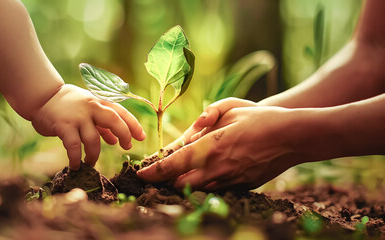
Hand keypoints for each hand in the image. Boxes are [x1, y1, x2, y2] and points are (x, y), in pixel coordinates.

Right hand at [32, 84, 144, 169]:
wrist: (43, 97)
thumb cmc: (71, 105)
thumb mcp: (90, 110)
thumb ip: (103, 125)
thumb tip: (117, 141)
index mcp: (100, 102)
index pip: (121, 112)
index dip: (133, 125)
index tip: (141, 138)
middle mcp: (91, 107)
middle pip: (114, 120)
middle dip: (124, 134)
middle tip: (125, 148)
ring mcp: (77, 116)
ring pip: (93, 139)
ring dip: (94, 155)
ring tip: (90, 163)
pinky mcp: (63, 125)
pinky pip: (73, 146)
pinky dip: (76, 158)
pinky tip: (76, 165)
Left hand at [138, 98, 300, 190]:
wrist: (293, 138)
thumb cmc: (261, 119)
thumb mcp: (232, 107)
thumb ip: (206, 116)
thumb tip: (191, 126)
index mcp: (211, 146)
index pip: (173, 165)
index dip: (153, 172)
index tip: (141, 173)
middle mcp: (216, 168)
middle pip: (179, 182)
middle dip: (166, 179)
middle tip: (159, 170)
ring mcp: (229, 180)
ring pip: (195, 189)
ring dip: (183, 182)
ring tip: (179, 171)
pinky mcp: (240, 186)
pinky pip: (214, 190)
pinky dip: (203, 184)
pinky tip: (205, 172)